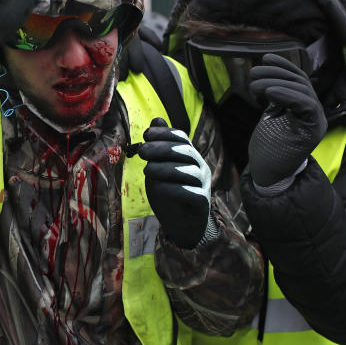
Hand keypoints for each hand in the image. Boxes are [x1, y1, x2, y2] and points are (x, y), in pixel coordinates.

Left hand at [138, 117, 213, 248]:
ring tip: (146, 170)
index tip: (146, 134)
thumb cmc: (168, 193)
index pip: (181, 137)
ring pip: (189, 171)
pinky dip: (173, 188)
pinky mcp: (201, 202)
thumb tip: (156, 120)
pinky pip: (190, 192)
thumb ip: (158, 148)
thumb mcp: (158, 168)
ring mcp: (203, 184)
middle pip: (185, 151)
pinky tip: (158, 187)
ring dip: (166, 168)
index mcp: (189, 156)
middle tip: (142, 151)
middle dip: (162, 149)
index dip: (165, 133)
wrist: (180, 225)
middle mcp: (200, 167)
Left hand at [247, 53, 327, 185]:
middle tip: (253, 74)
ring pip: (302, 91)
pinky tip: (269, 93)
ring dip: (276, 82)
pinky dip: (287, 95)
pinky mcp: (312, 131)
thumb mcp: (271, 116)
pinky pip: (305, 106)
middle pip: (301, 83)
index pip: (300, 80)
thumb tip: (268, 75)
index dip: (285, 66)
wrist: (269, 174)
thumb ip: (276, 99)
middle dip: (276, 74)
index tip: (266, 58)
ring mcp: (316, 122)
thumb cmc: (268, 147)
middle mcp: (314, 113)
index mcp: (306, 108)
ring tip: (254, 85)